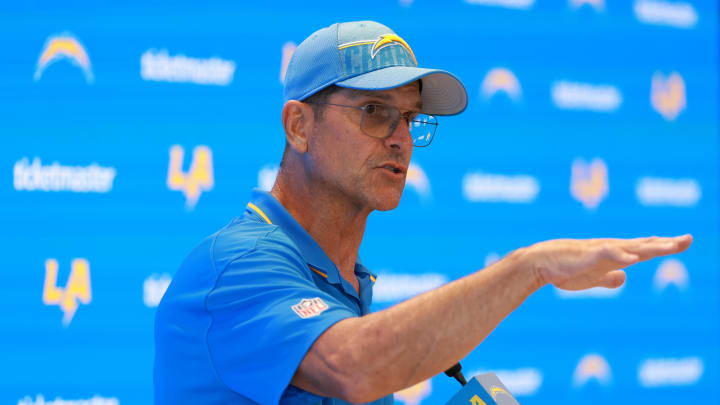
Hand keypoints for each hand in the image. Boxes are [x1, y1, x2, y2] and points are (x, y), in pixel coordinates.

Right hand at [527, 235, 692, 290]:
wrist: (540, 264)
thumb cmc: (563, 270)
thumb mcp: (591, 279)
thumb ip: (608, 278)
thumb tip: (624, 277)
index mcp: (613, 256)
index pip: (644, 249)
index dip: (664, 246)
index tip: (684, 242)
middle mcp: (611, 249)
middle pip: (644, 245)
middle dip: (666, 243)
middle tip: (688, 239)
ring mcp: (600, 250)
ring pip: (630, 247)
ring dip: (651, 247)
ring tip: (670, 247)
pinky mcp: (587, 254)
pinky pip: (608, 254)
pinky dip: (621, 255)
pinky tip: (634, 259)